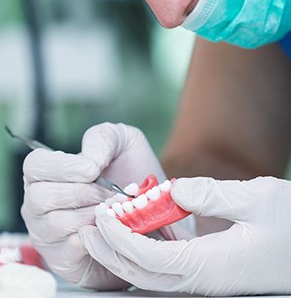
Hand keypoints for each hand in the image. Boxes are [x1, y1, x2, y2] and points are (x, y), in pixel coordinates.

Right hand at [21, 123, 184, 288]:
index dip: (62, 167)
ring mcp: (48, 232)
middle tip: (112, 193)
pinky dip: (96, 236)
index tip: (92, 170)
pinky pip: (69, 249)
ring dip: (93, 215)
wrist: (148, 208)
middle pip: (41, 197)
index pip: (35, 165)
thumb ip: (102, 139)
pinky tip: (112, 227)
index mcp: (49, 172)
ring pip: (55, 223)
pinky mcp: (62, 257)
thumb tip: (88, 162)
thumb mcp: (123, 143)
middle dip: (83, 193)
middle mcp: (40, 202)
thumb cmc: (132, 173)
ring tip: (116, 209)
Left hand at [80, 176, 290, 294]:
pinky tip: (136, 236)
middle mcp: (202, 279)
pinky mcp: (208, 273)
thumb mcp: (258, 199)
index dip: (121, 239)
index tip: (103, 217)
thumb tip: (174, 190)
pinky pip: (165, 268)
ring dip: (123, 253)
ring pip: (151, 274)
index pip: (150, 258)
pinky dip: (142, 253)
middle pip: (142, 273)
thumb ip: (212, 194)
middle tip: (90, 227)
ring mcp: (205, 280)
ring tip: (103, 231)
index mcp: (210, 265)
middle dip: (111, 251)